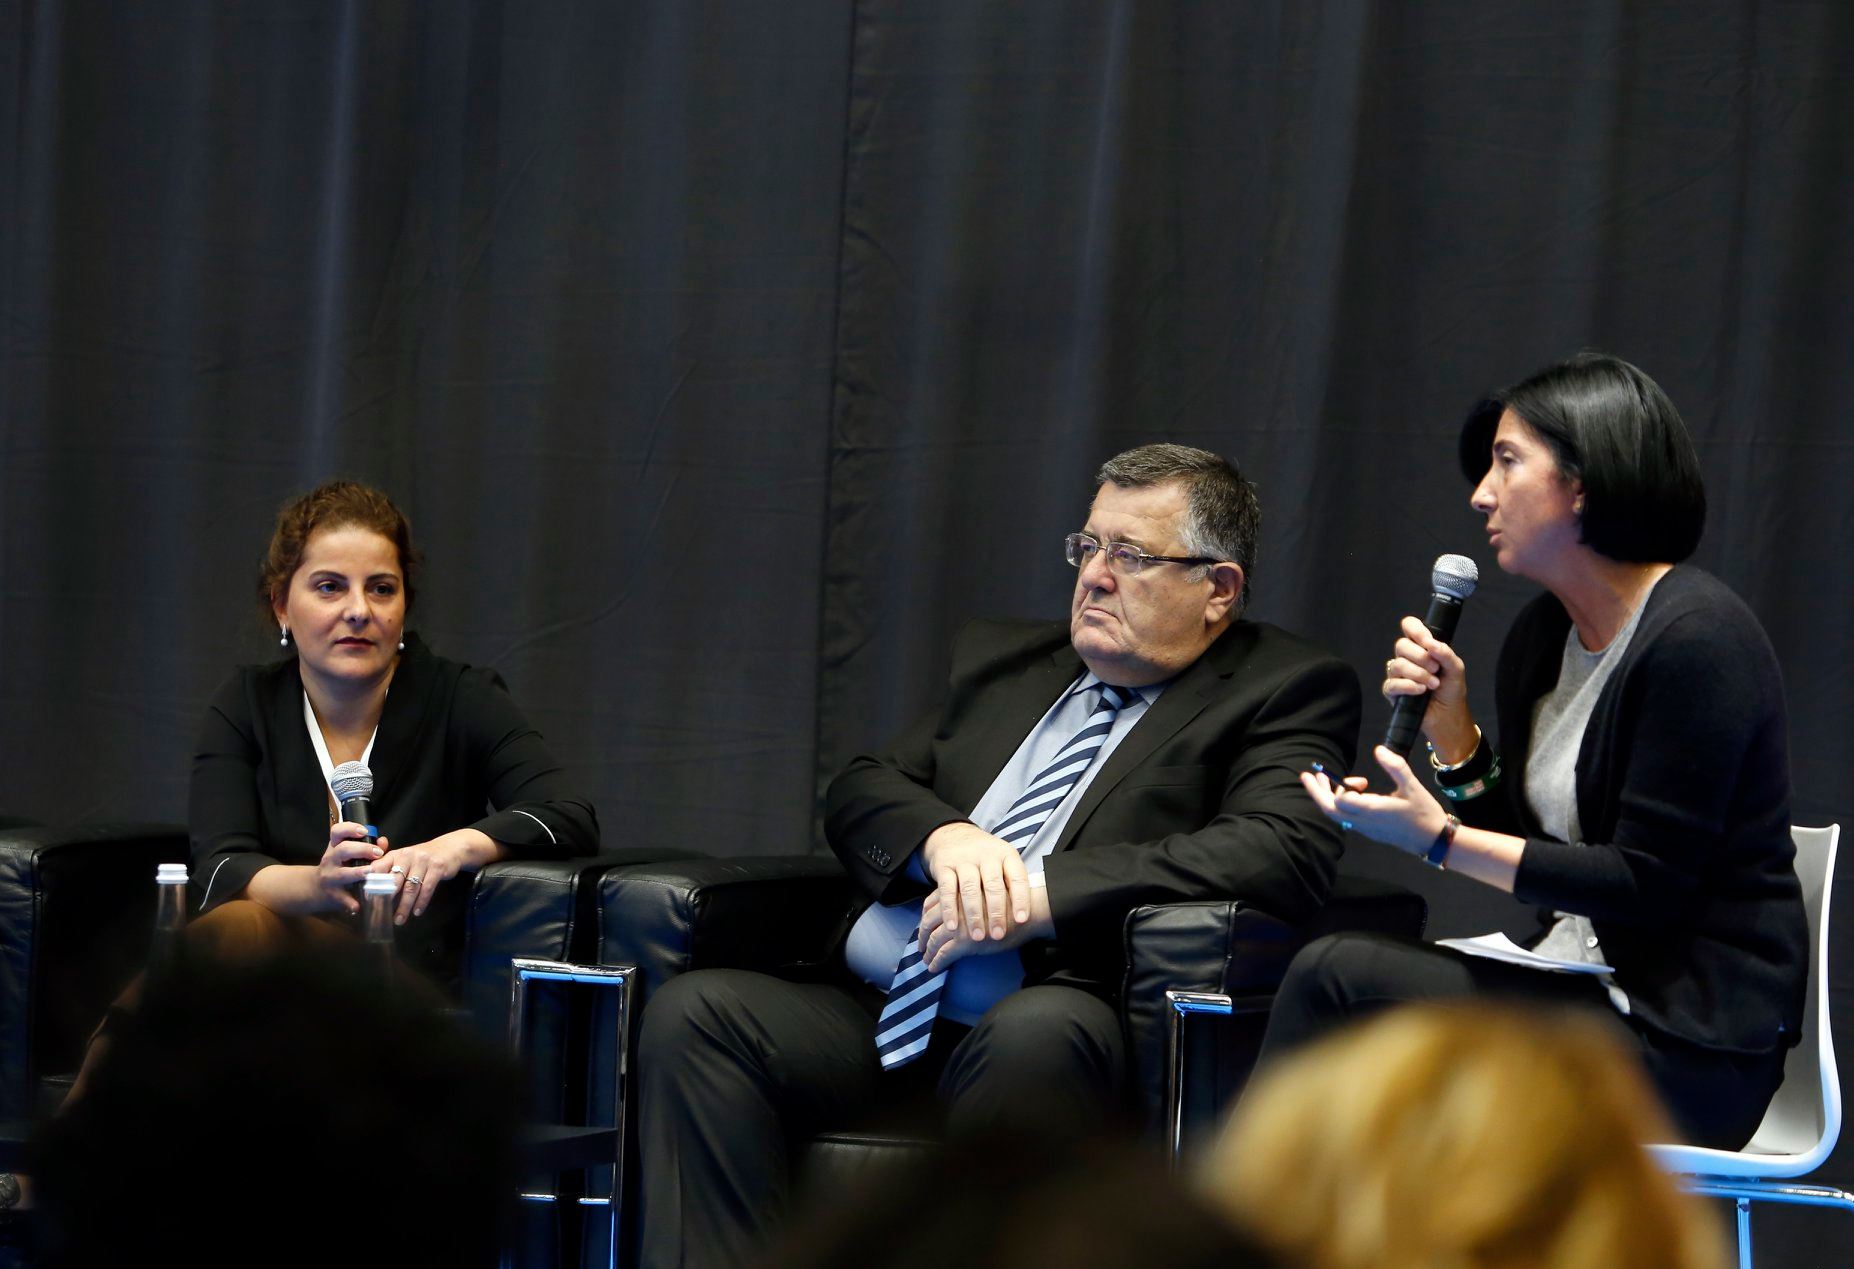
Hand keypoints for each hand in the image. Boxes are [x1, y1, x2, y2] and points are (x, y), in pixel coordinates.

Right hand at [317, 823, 385, 913]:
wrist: (315, 889)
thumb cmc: (339, 867)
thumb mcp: (348, 854)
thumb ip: (367, 847)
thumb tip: (383, 841)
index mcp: (335, 847)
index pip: (337, 831)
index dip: (350, 828)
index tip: (364, 831)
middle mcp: (330, 860)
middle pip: (343, 850)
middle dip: (362, 849)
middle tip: (377, 853)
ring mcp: (330, 877)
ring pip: (342, 874)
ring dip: (357, 872)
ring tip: (370, 872)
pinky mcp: (333, 894)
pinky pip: (343, 898)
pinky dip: (351, 903)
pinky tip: (359, 906)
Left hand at [370, 828, 497, 923]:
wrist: (450, 848)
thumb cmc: (422, 858)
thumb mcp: (404, 859)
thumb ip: (390, 871)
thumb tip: (374, 893)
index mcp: (396, 854)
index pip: (379, 868)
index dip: (373, 884)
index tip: (369, 899)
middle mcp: (408, 855)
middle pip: (394, 881)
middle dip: (387, 900)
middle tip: (381, 915)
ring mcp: (423, 861)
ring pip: (410, 887)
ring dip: (404, 906)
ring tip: (399, 919)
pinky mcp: (437, 867)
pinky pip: (427, 888)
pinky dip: (421, 902)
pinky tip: (417, 912)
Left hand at [918, 885, 1050, 973]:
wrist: (1028, 912)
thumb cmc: (1013, 902)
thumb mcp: (987, 892)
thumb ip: (971, 896)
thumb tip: (962, 907)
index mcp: (958, 891)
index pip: (932, 903)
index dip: (925, 915)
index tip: (924, 925)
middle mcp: (954, 906)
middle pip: (929, 921)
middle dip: (923, 934)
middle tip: (920, 946)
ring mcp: (958, 924)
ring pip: (934, 939)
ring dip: (928, 951)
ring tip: (925, 959)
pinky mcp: (964, 942)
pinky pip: (944, 954)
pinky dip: (936, 962)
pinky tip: (933, 968)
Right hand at [921, 822, 1030, 942]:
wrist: (954, 835)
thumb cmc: (986, 858)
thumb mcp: (1003, 862)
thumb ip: (1012, 884)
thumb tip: (1025, 918)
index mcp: (1006, 855)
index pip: (1017, 877)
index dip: (1021, 899)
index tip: (1021, 920)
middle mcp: (986, 855)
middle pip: (993, 885)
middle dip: (996, 913)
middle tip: (998, 935)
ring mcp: (964, 860)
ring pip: (970, 889)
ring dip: (974, 915)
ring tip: (977, 937)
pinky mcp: (944, 866)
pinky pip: (947, 889)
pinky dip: (949, 909)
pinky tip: (953, 926)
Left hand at [1301, 746, 1448, 856]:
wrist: (1433, 841)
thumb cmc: (1424, 813)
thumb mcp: (1413, 786)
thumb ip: (1396, 767)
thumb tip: (1379, 750)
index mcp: (1372, 811)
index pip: (1341, 801)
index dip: (1338, 786)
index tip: (1351, 777)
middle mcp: (1364, 823)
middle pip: (1330, 810)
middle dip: (1317, 792)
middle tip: (1309, 776)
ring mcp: (1365, 829)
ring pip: (1338, 816)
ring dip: (1330, 797)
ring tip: (1340, 781)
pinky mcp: (1369, 832)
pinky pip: (1347, 819)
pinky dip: (1342, 804)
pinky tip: (1357, 793)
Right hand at [1385, 615, 1476, 761]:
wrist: (1449, 715)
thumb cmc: (1451, 689)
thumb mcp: (1456, 669)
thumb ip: (1445, 653)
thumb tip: (1432, 644)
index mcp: (1421, 647)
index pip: (1409, 626)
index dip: (1416, 630)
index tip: (1428, 641)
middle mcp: (1407, 657)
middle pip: (1401, 645)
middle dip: (1421, 657)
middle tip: (1436, 669)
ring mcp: (1398, 674)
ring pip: (1397, 665)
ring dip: (1418, 674)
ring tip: (1433, 684)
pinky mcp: (1392, 691)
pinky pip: (1392, 684)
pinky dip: (1409, 686)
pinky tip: (1421, 691)